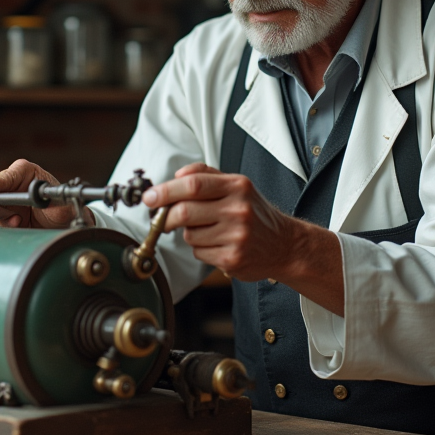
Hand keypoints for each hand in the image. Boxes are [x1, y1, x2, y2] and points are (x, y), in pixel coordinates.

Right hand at [0, 159, 95, 229]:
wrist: (64, 228)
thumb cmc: (65, 210)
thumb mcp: (63, 205)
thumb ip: (53, 200)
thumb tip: (43, 196)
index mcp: (26, 172)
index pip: (4, 177)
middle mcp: (13, 183)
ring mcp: (7, 198)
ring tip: (13, 218)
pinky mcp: (5, 213)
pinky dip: (4, 222)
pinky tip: (17, 222)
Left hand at [141, 163, 343, 313]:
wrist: (285, 245)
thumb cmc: (255, 212)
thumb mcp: (237, 185)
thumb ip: (205, 175)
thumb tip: (177, 175)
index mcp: (237, 186)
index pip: (193, 184)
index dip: (165, 191)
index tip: (149, 197)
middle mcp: (238, 210)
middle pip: (185, 212)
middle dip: (165, 217)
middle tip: (161, 218)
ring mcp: (236, 236)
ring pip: (189, 235)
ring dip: (189, 234)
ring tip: (208, 231)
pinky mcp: (232, 259)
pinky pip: (199, 253)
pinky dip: (201, 249)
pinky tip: (218, 245)